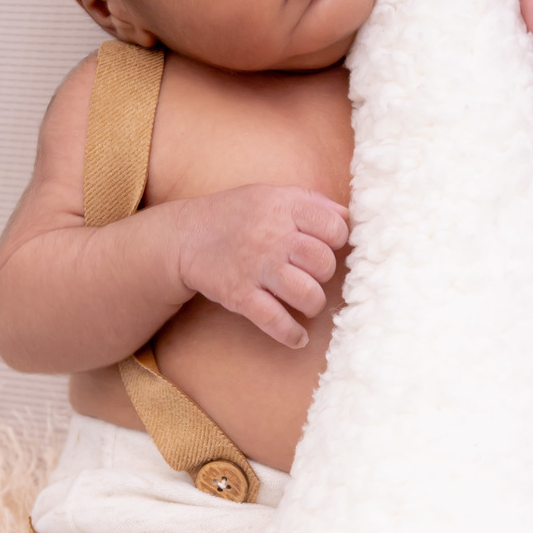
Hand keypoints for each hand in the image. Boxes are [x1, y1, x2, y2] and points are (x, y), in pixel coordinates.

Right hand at [175, 186, 348, 348]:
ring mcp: (257, 268)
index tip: (328, 247)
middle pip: (324, 263)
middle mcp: (274, 237)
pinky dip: (292, 334)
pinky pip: (276, 321)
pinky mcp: (241, 295)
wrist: (185, 236)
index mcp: (284, 208)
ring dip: (313, 304)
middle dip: (325, 274)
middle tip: (312, 276)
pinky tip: (298, 337)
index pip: (334, 227)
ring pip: (307, 294)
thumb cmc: (234, 215)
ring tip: (307, 304)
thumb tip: (346, 216)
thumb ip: (309, 201)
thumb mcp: (270, 194)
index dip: (337, 240)